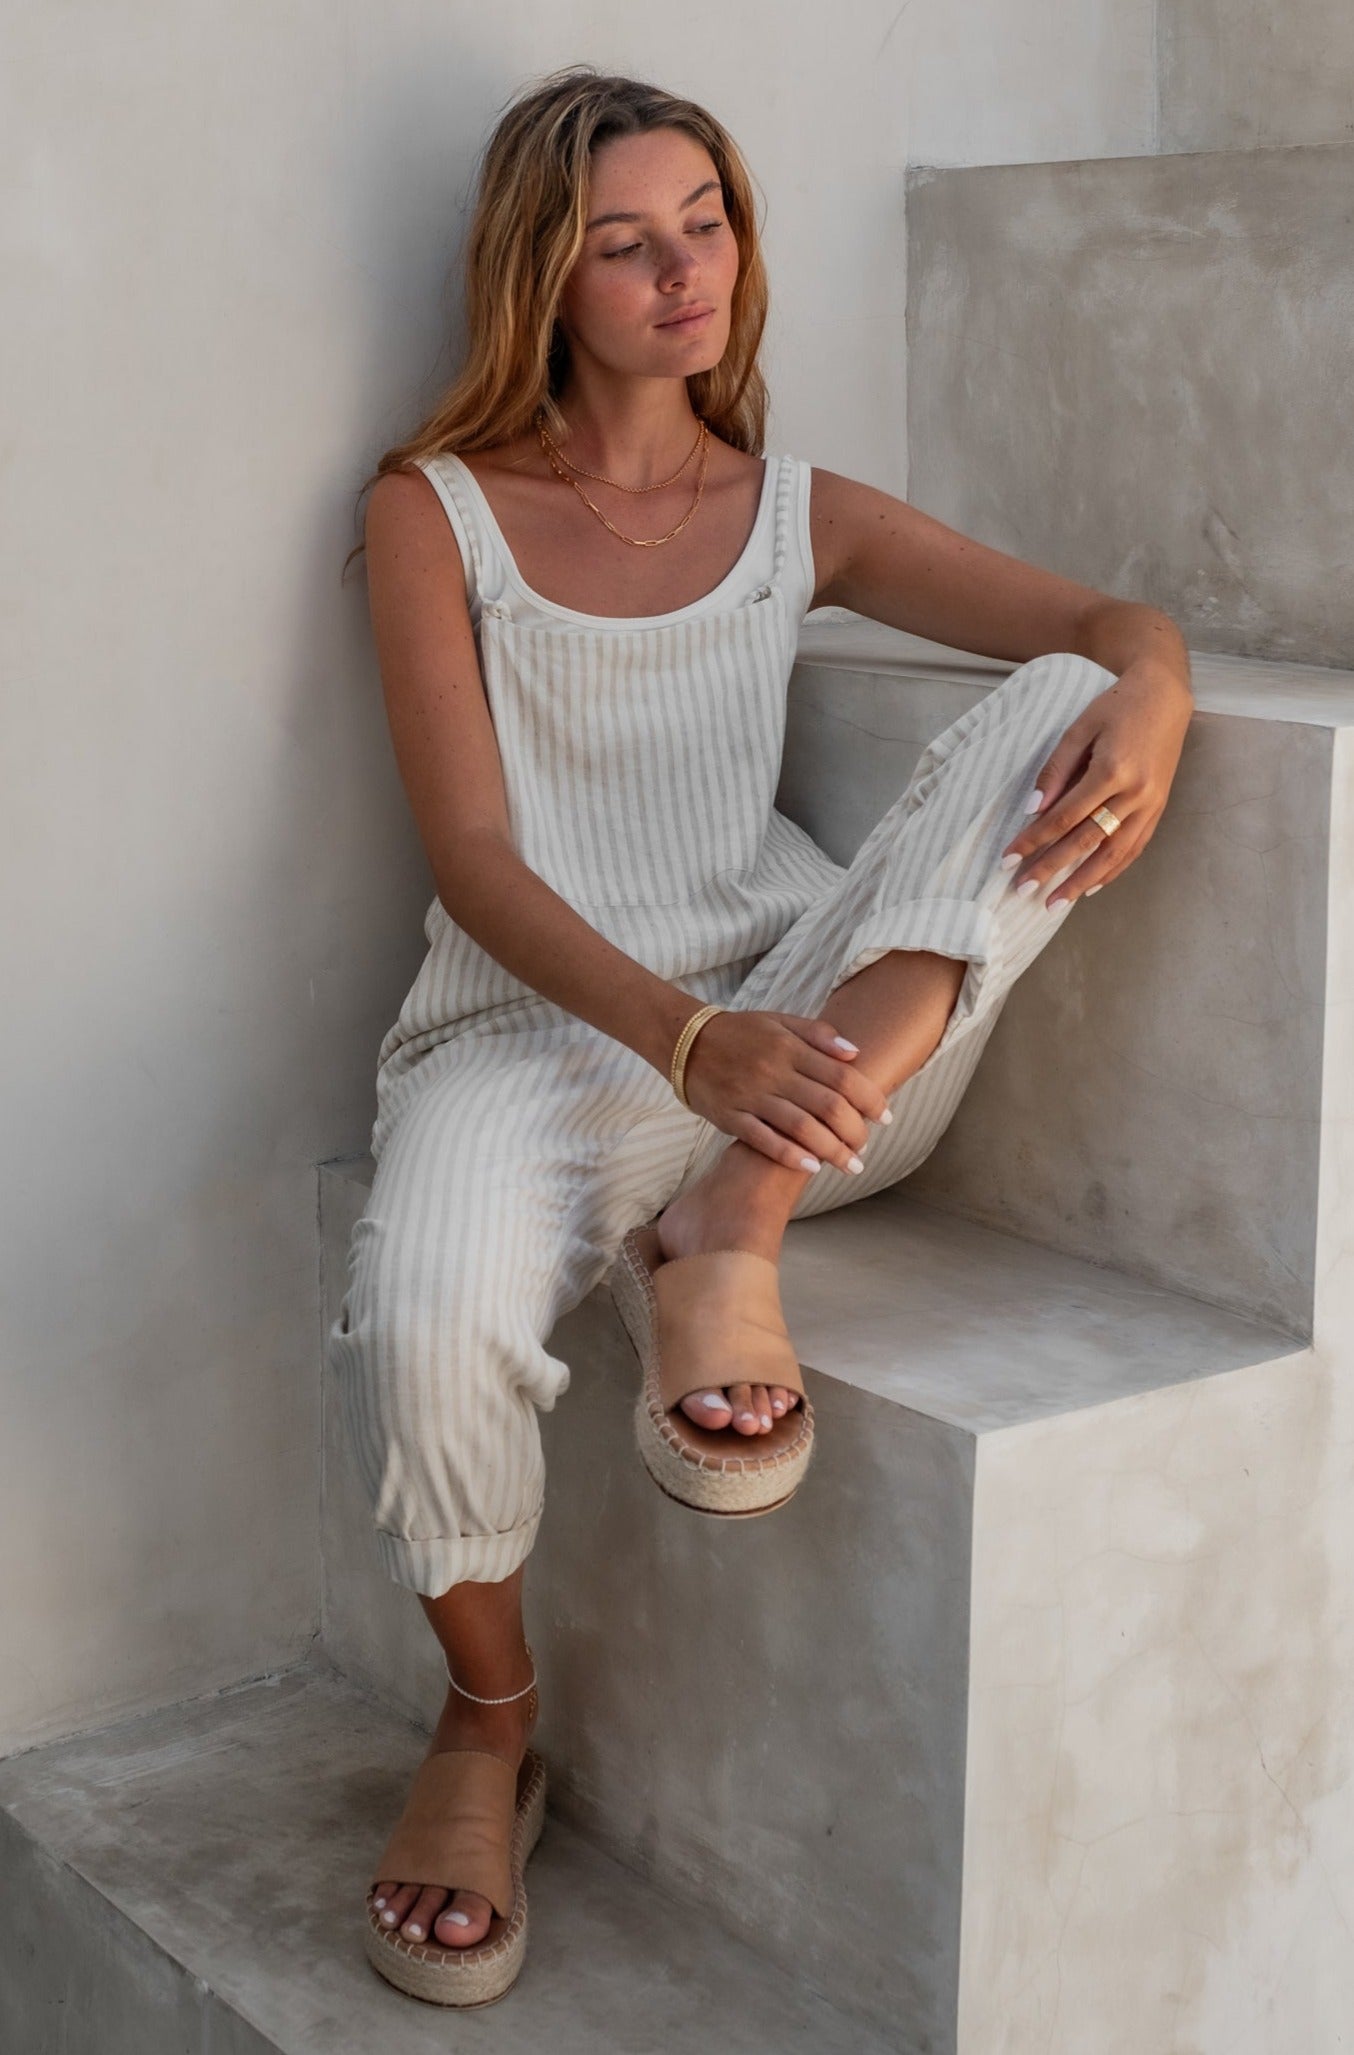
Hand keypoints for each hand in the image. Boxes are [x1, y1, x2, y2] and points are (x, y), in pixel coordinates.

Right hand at [679, 1008, 893, 1172]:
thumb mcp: (779, 1022)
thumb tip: (856, 1052)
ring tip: (850, 1165)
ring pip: (801, 1128)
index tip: (885, 1117)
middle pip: (828, 1106)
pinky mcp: (730, 1117)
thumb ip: (819, 1034)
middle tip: (865, 1147)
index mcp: (790, 1048)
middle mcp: (774, 1072)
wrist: (685, 1042)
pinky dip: (791, 1155)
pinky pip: (764, 1140)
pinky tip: (812, 1167)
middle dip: (855, 1132)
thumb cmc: (739, 1032)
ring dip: (832, 1151)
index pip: (842, 1076)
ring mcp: (751, 1096)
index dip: (870, 1099)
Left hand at [1000, 658, 1192, 904]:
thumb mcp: (1078, 729)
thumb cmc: (1116, 707)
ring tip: (1054, 903)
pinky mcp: (1159, 808)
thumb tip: (1032, 809)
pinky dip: (1112, 870)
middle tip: (1022, 890)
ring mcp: (1151, 804)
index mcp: (1111, 770)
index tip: (1008, 859)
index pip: (1063, 817)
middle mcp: (1134, 793)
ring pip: (1112, 853)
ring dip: (1081, 882)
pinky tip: (1090, 886)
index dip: (1034, 840)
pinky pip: (1134, 848)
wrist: (1164, 697)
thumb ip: (1055, 770)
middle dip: (1051, 868)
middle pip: (1085, 841)